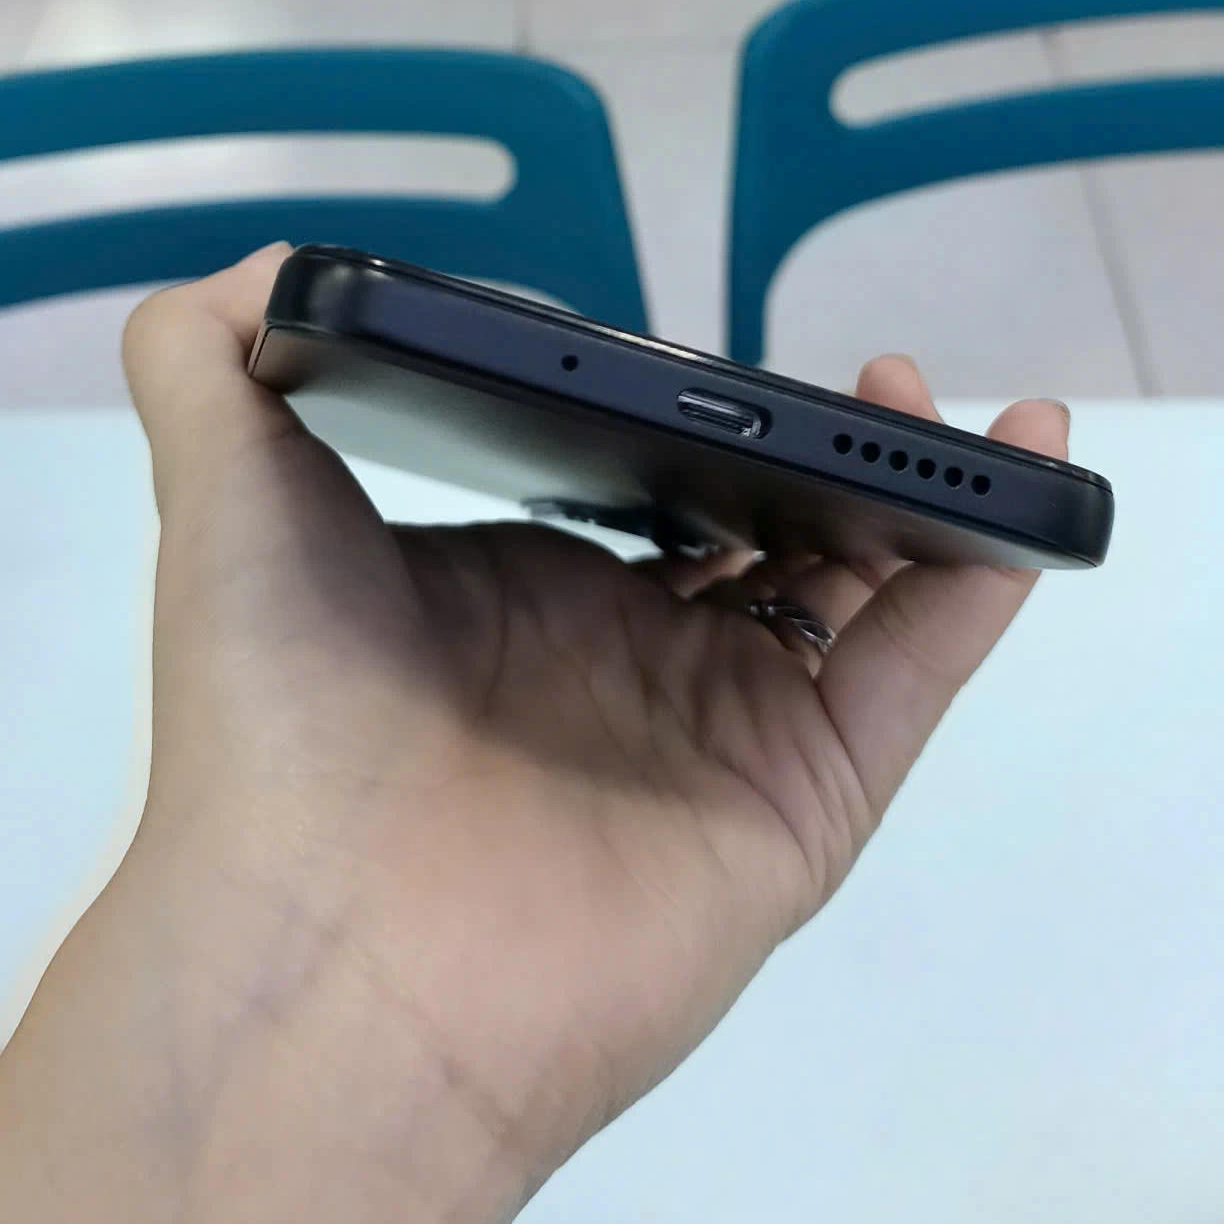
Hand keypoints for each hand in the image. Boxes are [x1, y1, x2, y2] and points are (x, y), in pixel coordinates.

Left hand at [123, 247, 1067, 1196]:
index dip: (693, 415)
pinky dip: (975, 593)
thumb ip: (216, 362)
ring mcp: (719, 741)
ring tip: (947, 406)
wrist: (328, 958)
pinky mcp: (798, 811)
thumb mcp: (222, 496)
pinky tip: (1007, 498)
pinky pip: (906, 684)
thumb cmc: (279, 712)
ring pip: (854, 598)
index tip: (729, 346)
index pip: (630, 489)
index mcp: (516, 594)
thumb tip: (280, 264)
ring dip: (916, 497)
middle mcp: (624, 666)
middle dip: (819, 454)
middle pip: (762, 537)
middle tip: (868, 377)